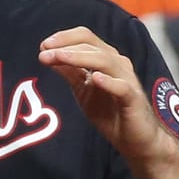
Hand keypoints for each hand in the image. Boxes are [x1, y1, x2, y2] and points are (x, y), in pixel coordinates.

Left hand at [38, 26, 171, 160]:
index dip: (64, 38)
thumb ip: (69, 72)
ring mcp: (127, 81)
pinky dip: (108, 81)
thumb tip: (47, 55)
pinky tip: (94, 78)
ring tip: (59, 57)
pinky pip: (122, 87)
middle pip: (92, 46)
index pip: (86, 38)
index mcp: (105, 59)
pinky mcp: (134, 100)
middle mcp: (117, 65)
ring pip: (105, 61)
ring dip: (79, 57)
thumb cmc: (110, 112)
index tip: (43, 45)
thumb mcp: (83, 90)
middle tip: (43, 53)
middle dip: (65, 47)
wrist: (135, 140)